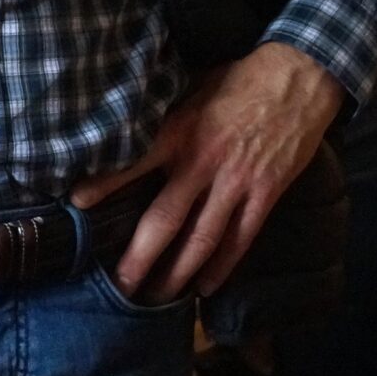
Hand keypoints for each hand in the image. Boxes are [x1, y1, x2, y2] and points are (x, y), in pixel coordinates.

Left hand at [72, 41, 343, 303]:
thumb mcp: (189, 91)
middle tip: (120, 284)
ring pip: (203, 239)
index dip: (105, 185)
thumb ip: (162, 120)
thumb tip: (123, 133)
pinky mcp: (266, 194)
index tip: (78, 206)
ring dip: (178, 272)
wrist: (298, 79)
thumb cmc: (237, 80)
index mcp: (178, 133)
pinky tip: (205, 287)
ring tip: (157, 296)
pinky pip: (241, 239)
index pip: (134, 164)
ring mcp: (237, 183)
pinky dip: (223, 266)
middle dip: (140, 255)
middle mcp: (203, 163)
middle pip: (166, 219)